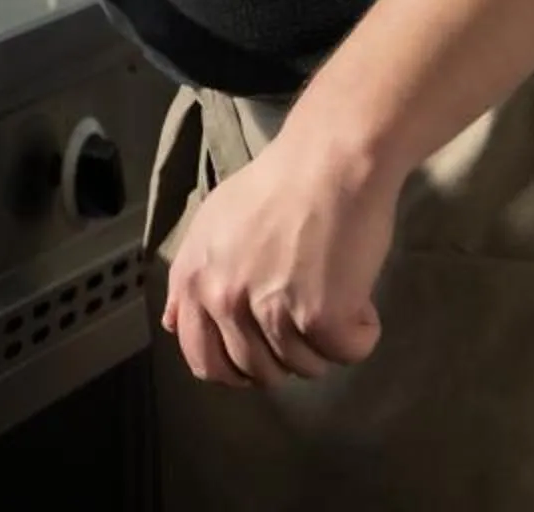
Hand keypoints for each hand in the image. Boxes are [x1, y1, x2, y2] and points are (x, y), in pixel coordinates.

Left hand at [161, 131, 394, 386]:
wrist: (328, 163)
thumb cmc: (276, 187)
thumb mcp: (212, 226)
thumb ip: (191, 278)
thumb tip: (173, 324)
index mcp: (193, 280)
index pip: (202, 358)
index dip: (235, 369)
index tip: (262, 356)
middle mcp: (223, 299)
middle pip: (257, 371)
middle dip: (287, 358)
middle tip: (307, 321)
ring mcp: (270, 311)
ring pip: (306, 366)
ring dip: (326, 341)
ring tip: (333, 292)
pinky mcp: (319, 316)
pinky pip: (347, 352)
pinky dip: (360, 332)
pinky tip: (357, 295)